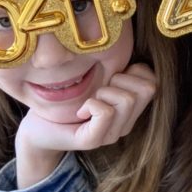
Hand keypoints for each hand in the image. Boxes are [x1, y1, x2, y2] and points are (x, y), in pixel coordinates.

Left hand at [14, 63, 156, 187]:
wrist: (38, 129)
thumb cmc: (65, 99)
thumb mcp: (96, 80)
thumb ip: (115, 71)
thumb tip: (127, 50)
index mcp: (129, 110)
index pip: (153, 82)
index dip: (134, 71)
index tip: (111, 77)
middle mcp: (125, 125)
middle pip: (147, 89)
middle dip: (121, 79)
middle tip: (98, 89)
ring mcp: (111, 135)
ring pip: (127, 100)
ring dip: (104, 91)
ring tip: (88, 100)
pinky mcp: (93, 141)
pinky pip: (105, 112)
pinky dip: (91, 104)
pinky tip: (80, 111)